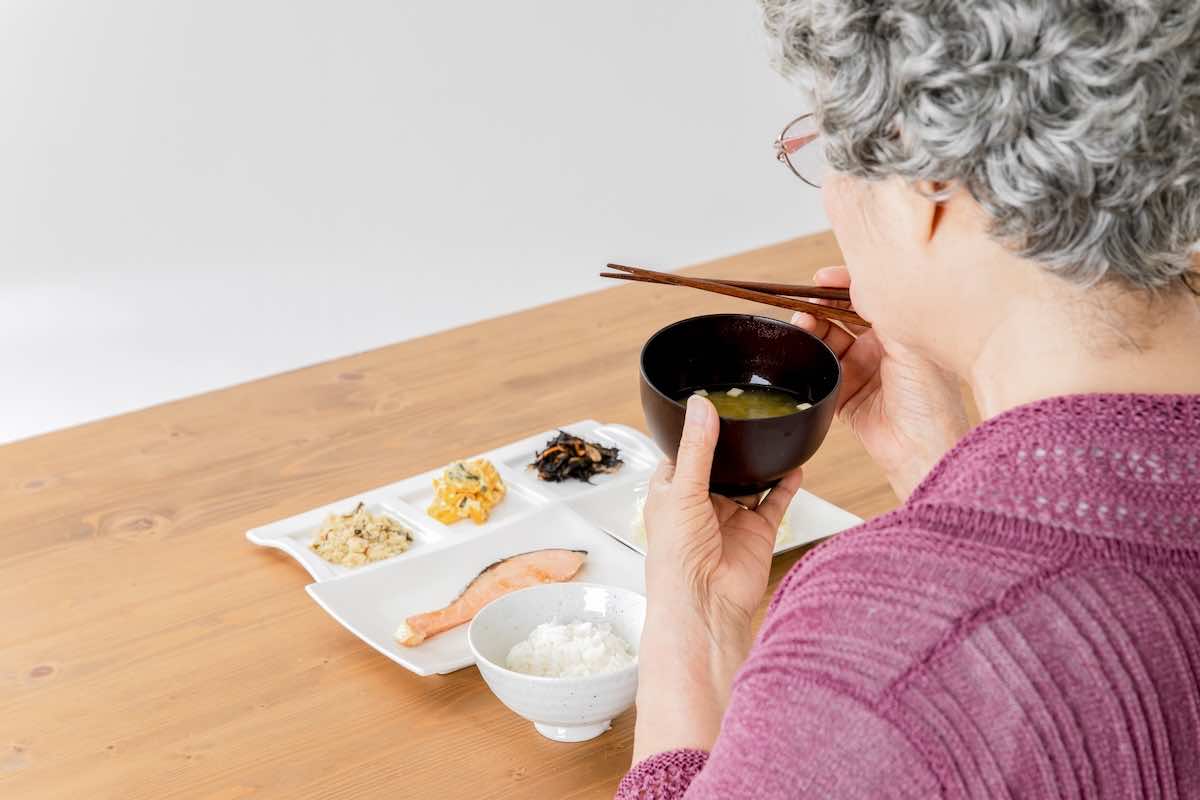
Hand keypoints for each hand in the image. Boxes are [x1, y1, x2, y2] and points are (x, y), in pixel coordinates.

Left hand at [642, 395, 802, 634]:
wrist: (704, 604)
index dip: (693, 431)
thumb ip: (697, 448)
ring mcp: (731, 516)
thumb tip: (700, 406)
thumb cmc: (676, 558)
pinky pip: (775, 502)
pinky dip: (786, 485)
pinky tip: (795, 467)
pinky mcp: (757, 532)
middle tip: (748, 412)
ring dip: (761, 463)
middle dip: (732, 445)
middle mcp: (701, 502)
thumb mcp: (683, 491)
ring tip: (773, 433)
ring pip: (750, 481)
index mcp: (672, 491)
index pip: (682, 452)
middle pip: (719, 464)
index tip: (709, 403)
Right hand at [791, 265, 968, 498]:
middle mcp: (882, 347)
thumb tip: (857, 282)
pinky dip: (807, 357)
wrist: (919, 448)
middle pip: (843, 315)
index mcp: (903, 330)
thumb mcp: (909, 343)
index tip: (821, 279)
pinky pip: (819, 368)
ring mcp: (862, 369)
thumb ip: (883, 311)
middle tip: (804, 303)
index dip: (844, 284)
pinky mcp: (844, 392)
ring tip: (801, 324)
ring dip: (812, 329)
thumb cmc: (930, 398)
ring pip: (828, 339)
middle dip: (821, 306)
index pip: (869, 296)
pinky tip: (802, 348)